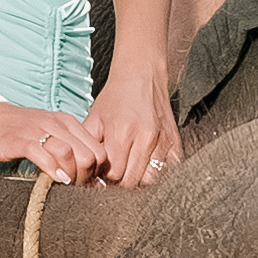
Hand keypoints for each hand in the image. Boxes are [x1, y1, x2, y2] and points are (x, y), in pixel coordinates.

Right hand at [0, 95, 92, 180]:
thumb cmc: (13, 129)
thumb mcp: (46, 135)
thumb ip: (66, 150)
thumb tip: (87, 178)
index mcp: (67, 123)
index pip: (99, 151)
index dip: (97, 173)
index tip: (87, 187)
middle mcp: (57, 124)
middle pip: (89, 155)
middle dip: (87, 179)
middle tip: (77, 192)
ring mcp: (38, 131)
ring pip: (71, 154)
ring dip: (72, 177)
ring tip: (65, 188)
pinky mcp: (19, 140)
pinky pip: (44, 154)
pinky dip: (52, 169)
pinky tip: (54, 180)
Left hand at [71, 76, 180, 190]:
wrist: (142, 76)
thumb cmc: (115, 98)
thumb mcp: (94, 118)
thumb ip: (87, 146)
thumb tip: (82, 171)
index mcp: (121, 132)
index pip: (113, 174)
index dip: (105, 177)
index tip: (102, 173)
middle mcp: (145, 138)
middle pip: (131, 181)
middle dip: (120, 181)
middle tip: (115, 173)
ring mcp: (163, 141)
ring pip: (150, 180)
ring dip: (138, 179)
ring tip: (129, 169)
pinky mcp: (175, 142)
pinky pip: (168, 171)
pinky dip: (156, 173)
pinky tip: (146, 164)